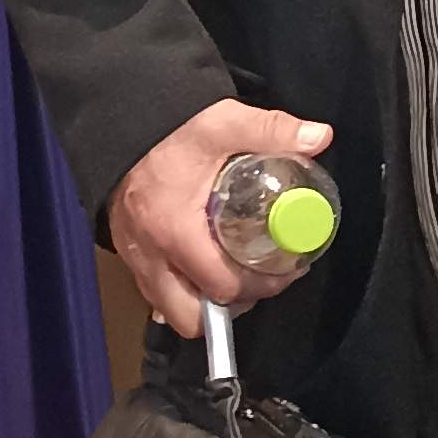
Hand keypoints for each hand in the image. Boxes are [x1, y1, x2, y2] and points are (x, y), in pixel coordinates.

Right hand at [110, 99, 334, 345]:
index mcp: (175, 230)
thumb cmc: (171, 128)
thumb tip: (320, 137)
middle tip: (261, 279)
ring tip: (238, 276)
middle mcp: (150, 255)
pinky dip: (185, 291)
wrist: (118, 120)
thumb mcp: (224, 122)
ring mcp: (136, 259)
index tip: (287, 269)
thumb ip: (272, 129)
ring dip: (207, 304)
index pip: (222, 286)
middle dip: (233, 306)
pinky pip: (157, 294)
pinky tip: (207, 266)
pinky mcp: (128, 255)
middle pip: (192, 317)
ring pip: (172, 310)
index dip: (261, 287)